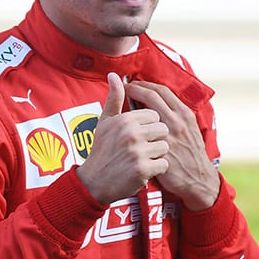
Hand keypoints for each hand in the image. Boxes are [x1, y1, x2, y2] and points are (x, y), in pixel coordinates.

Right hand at [77, 73, 169, 204]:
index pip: (153, 115)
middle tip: (138, 149)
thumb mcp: (105, 122)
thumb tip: (115, 75)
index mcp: (124, 119)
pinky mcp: (143, 169)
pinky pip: (163, 164)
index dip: (148, 126)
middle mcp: (131, 133)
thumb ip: (114, 98)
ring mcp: (138, 151)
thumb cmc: (102, 150)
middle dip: (154, 139)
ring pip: (165, 146)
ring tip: (140, 159)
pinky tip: (142, 170)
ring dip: (156, 154)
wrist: (94, 182)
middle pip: (162, 129)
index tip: (137, 136)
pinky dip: (156, 169)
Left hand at [125, 79, 219, 210]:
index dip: (144, 84)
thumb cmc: (189, 153)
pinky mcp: (162, 151)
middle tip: (122, 88)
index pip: (162, 91)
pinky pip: (143, 135)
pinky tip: (123, 127)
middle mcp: (178, 122)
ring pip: (147, 113)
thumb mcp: (189, 129)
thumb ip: (174, 115)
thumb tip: (156, 102)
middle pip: (153, 96)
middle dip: (135, 89)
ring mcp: (169, 136)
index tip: (131, 83)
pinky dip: (132, 127)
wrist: (197, 179)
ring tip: (119, 106)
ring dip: (131, 106)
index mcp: (184, 114)